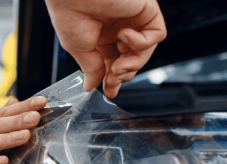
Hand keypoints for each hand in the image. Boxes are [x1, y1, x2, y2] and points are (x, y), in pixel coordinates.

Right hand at [46, 0, 165, 97]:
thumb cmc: (69, 12)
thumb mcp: (78, 48)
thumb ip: (91, 68)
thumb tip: (92, 86)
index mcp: (103, 35)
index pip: (116, 61)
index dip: (114, 78)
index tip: (109, 90)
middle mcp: (119, 26)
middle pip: (133, 59)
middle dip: (124, 74)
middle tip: (112, 78)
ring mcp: (134, 19)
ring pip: (147, 51)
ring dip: (134, 64)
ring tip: (117, 65)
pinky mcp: (146, 9)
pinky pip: (157, 34)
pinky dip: (142, 42)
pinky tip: (124, 36)